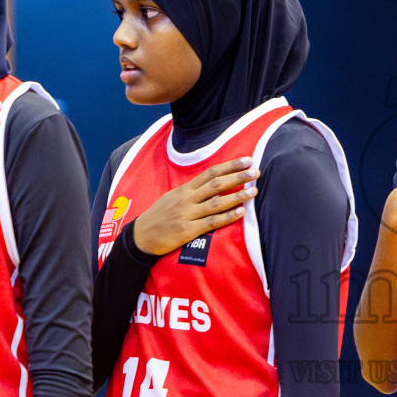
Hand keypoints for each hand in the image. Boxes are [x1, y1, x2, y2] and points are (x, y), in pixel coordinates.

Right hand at [132, 158, 258, 255]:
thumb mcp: (172, 197)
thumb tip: (212, 184)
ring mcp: (187, 214)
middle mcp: (187, 199)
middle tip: (256, 171)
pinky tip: (240, 212)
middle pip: (216, 184)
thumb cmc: (159, 217)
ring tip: (254, 191)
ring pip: (216, 202)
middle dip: (238, 177)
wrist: (141, 237)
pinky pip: (211, 222)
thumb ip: (192, 191)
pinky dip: (227, 216)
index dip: (230, 166)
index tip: (246, 160)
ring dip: (237, 196)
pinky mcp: (188, 231)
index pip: (210, 173)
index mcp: (184, 189)